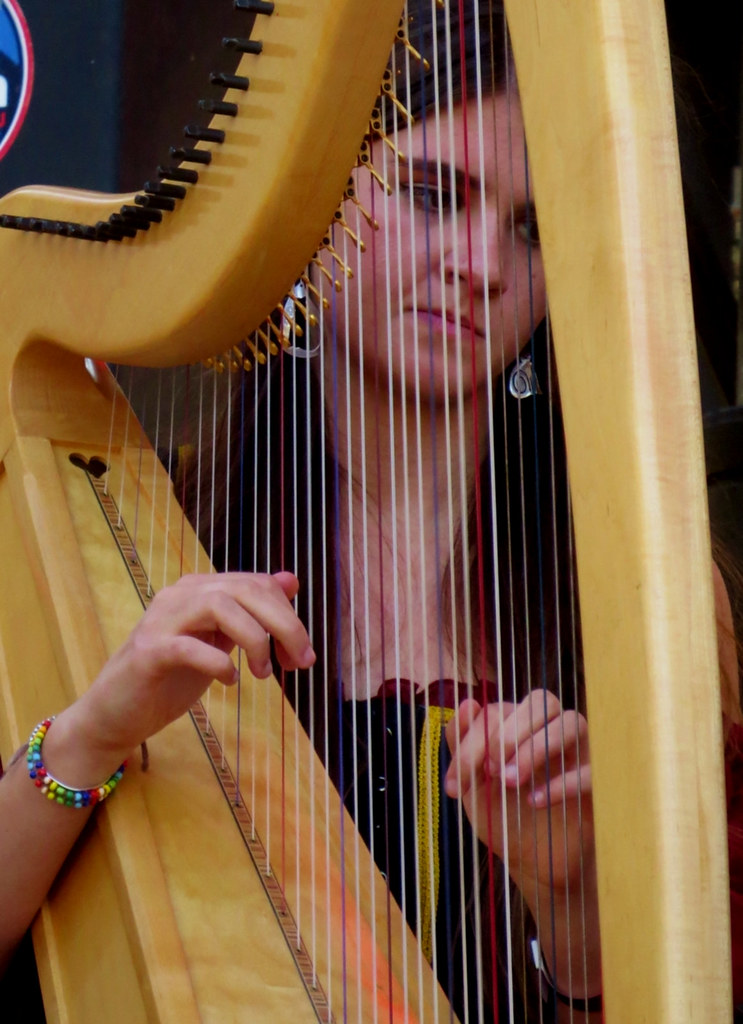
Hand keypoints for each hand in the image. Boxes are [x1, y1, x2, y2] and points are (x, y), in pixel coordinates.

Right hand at [47, 572, 314, 779]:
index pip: (256, 584)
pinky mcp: (148, 653)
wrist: (115, 714)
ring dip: (254, 639)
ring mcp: (161, 621)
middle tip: (300, 662)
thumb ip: (251, 612)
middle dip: (284, 625)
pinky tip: (230, 681)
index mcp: (200, 589)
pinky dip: (218, 663)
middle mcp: (180, 595)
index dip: (289, 615)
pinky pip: (189, 646)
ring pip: (219, 606)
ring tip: (262, 673)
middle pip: (244, 590)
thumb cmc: (170, 678)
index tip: (303, 655)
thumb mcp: (220, 641)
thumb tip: (290, 581)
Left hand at [443, 690, 592, 896]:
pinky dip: (564, 780)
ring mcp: (580, 749)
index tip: (456, 783)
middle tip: (491, 771)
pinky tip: (536, 802)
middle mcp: (551, 728)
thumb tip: (468, 703)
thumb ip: (463, 746)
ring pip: (571, 721)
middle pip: (541, 701)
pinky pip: (592, 766)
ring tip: (511, 782)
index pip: (498, 710)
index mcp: (518, 724)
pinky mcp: (602, 778)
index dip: (473, 741)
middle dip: (510, 733)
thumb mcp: (474, 786)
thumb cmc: (503, 817)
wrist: (533, 864)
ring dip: (537, 747)